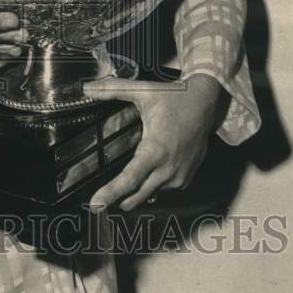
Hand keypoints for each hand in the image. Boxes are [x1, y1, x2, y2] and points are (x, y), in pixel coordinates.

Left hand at [85, 73, 228, 211]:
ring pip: (148, 194)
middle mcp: (168, 168)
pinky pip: (162, 190)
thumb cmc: (174, 98)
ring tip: (119, 187)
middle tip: (97, 203)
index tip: (95, 205)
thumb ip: (112, 90)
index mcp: (155, 149)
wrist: (205, 104)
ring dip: (133, 193)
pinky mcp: (186, 179)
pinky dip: (149, 187)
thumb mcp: (142, 91)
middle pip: (136, 196)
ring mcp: (179, 177)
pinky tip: (144, 175)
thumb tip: (86, 87)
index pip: (129, 178)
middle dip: (116, 200)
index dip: (110, 193)